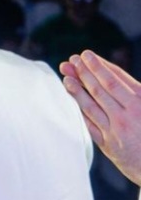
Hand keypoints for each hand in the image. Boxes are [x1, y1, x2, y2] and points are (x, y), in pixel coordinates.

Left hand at [59, 50, 140, 185]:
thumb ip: (137, 93)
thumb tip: (121, 79)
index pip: (117, 78)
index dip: (100, 65)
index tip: (87, 55)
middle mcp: (130, 114)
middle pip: (102, 87)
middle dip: (85, 71)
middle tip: (72, 59)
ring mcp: (117, 129)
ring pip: (92, 104)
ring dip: (77, 88)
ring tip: (66, 75)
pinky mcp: (109, 144)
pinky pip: (89, 124)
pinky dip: (79, 111)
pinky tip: (69, 100)